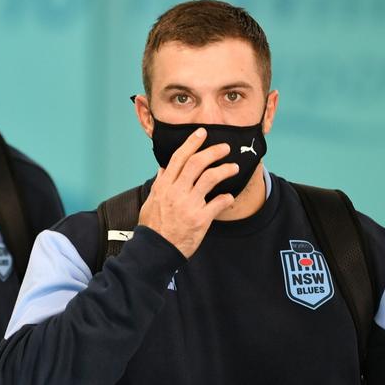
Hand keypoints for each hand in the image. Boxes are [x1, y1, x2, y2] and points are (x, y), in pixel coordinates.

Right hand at [138, 128, 237, 257]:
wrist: (155, 250)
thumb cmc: (153, 227)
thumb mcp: (150, 202)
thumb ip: (159, 184)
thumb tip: (163, 169)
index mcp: (164, 186)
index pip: (179, 158)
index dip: (192, 143)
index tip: (201, 133)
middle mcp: (177, 192)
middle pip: (197, 163)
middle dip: (213, 152)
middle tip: (225, 148)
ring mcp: (189, 205)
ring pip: (210, 178)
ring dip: (225, 170)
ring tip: (234, 168)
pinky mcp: (200, 219)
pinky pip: (218, 203)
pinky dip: (226, 198)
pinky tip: (229, 197)